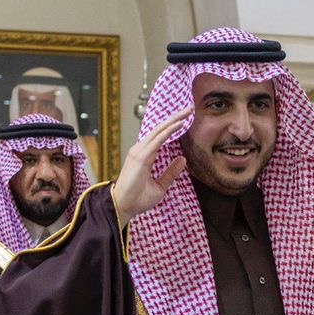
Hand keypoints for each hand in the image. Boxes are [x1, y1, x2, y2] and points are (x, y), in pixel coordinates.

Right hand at [112, 107, 191, 223]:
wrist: (123, 206)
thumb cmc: (138, 198)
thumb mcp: (160, 186)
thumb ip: (170, 172)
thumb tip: (182, 160)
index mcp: (144, 155)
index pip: (160, 136)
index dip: (172, 126)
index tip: (186, 119)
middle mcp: (140, 150)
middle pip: (160, 129)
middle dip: (176, 117)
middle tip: (190, 108)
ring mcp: (139, 151)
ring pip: (159, 130)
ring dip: (174, 120)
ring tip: (188, 111)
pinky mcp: (141, 157)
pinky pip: (158, 140)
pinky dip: (169, 131)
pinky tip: (180, 124)